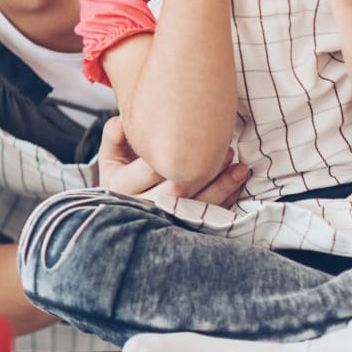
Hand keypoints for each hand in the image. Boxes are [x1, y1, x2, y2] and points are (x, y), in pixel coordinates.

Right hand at [97, 115, 247, 207]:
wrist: (121, 203)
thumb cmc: (121, 169)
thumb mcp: (110, 151)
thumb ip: (115, 133)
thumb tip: (124, 122)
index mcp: (121, 186)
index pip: (151, 168)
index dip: (174, 151)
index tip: (198, 132)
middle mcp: (141, 207)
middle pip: (177, 191)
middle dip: (204, 169)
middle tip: (226, 148)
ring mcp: (162, 222)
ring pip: (196, 207)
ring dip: (222, 187)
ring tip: (240, 168)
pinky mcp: (181, 228)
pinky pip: (207, 219)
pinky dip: (226, 201)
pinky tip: (238, 184)